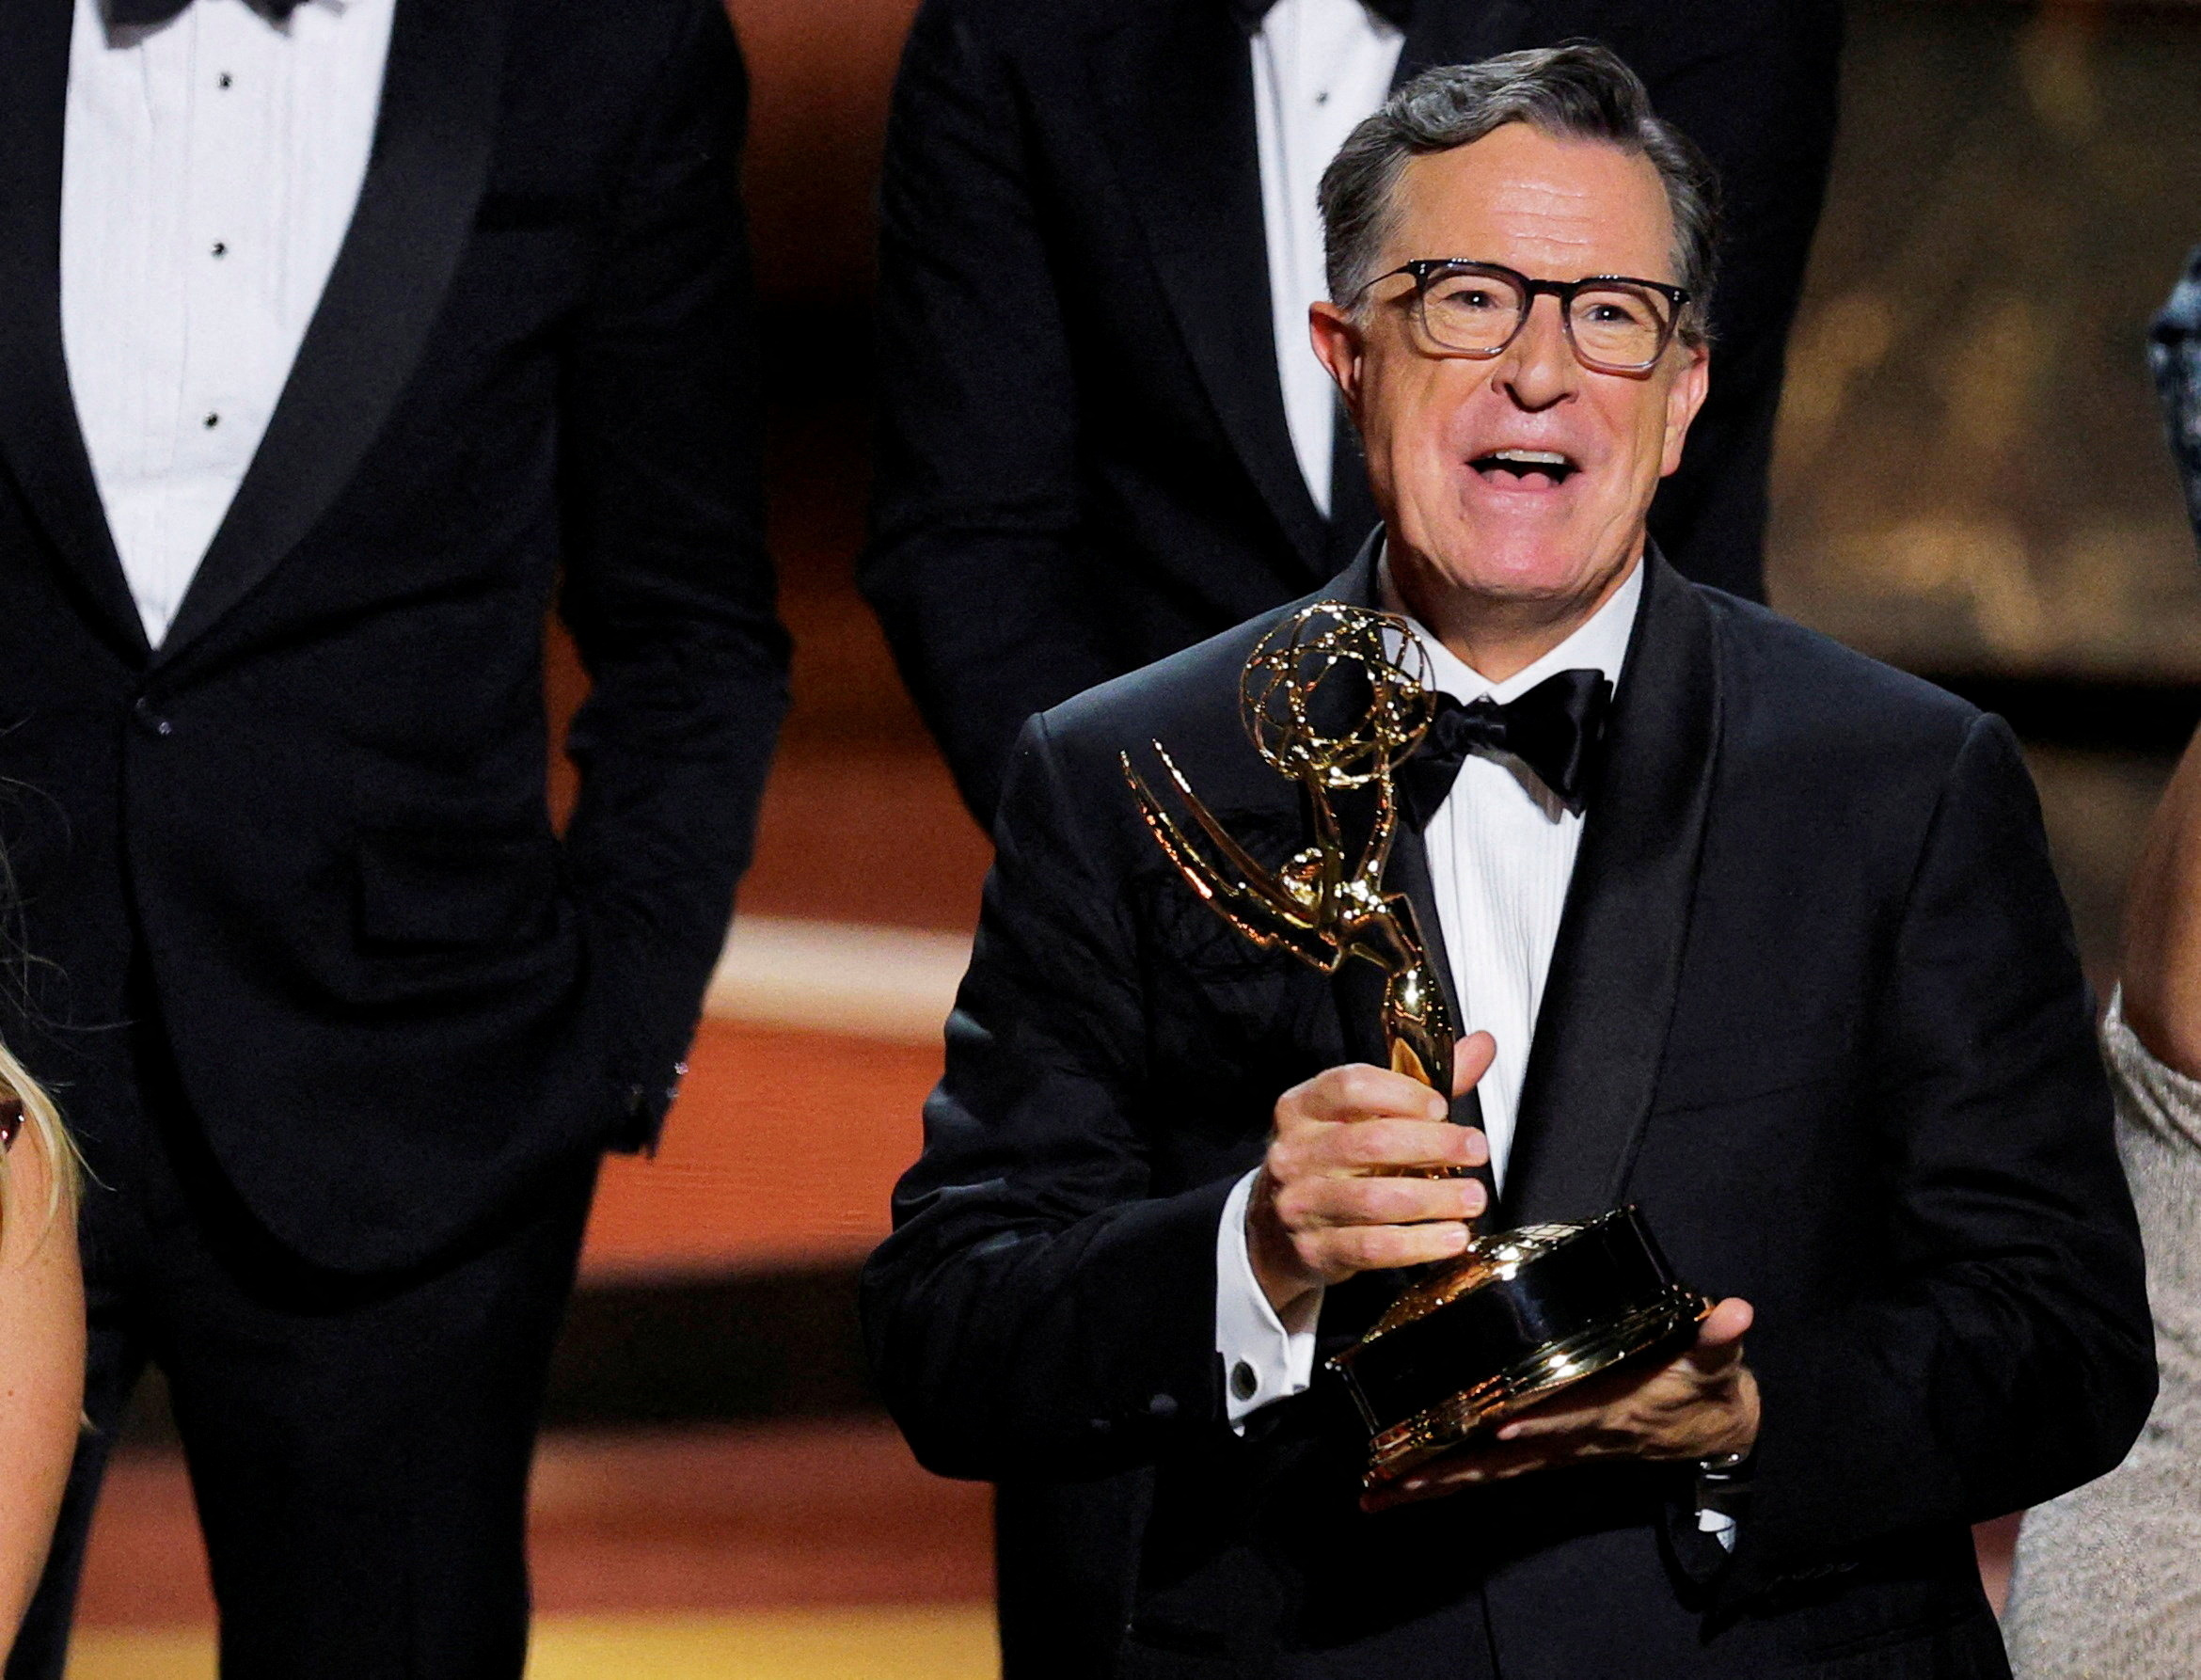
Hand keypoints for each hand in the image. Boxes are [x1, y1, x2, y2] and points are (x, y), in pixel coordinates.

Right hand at [1246, 1034, 1496, 1323]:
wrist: (1276, 1228)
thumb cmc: (1335, 1161)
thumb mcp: (1365, 1116)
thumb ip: (1422, 1083)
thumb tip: (1482, 1045)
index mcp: (1302, 1107)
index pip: (1349, 1087)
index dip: (1401, 1093)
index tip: (1441, 1107)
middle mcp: (1295, 1152)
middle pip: (1369, 1143)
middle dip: (1433, 1145)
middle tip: (1476, 1149)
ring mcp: (1300, 1204)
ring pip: (1374, 1200)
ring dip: (1434, 1199)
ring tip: (1473, 1197)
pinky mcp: (1315, 1250)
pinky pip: (1372, 1247)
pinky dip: (1420, 1244)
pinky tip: (1453, 1237)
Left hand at [1363, 1296, 1760, 1511]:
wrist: (1714, 1427)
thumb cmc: (1704, 1383)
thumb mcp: (1716, 1358)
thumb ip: (1718, 1335)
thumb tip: (1732, 1313)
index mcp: (1612, 1409)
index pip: (1571, 1417)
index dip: (1541, 1424)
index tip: (1503, 1425)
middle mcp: (1575, 1438)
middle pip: (1506, 1459)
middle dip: (1452, 1467)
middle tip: (1396, 1476)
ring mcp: (1556, 1451)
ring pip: (1487, 1472)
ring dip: (1433, 1481)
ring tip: (1378, 1490)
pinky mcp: (1544, 1454)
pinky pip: (1488, 1472)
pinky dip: (1444, 1478)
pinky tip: (1400, 1486)